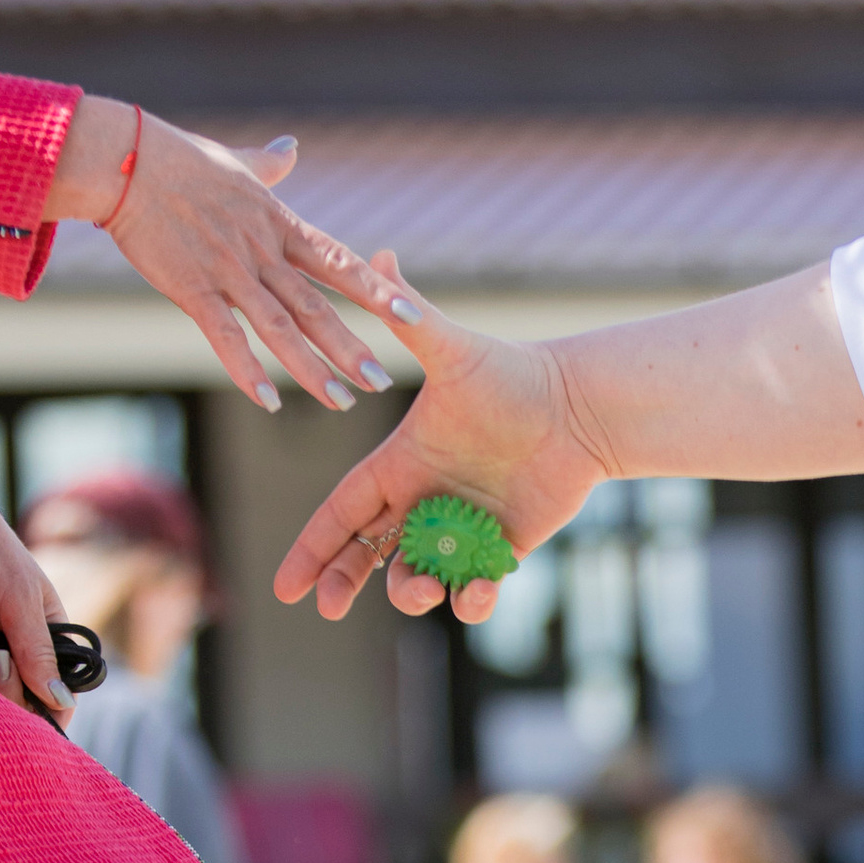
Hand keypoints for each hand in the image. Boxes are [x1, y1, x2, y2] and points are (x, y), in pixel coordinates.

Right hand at [49, 97, 403, 415]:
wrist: (127, 162)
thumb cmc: (177, 160)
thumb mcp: (234, 162)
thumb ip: (268, 167)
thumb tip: (291, 149)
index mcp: (277, 223)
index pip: (337, 262)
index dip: (374, 291)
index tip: (408, 315)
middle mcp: (262, 251)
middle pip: (316, 306)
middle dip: (351, 347)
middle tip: (382, 382)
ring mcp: (229, 271)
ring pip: (280, 328)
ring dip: (311, 368)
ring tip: (341, 401)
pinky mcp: (193, 288)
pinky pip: (225, 336)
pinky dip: (247, 369)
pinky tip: (269, 400)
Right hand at [273, 261, 608, 626]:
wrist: (578, 407)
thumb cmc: (513, 374)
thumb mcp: (453, 350)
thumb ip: (410, 316)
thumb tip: (379, 254)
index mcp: (400, 463)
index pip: (342, 511)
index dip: (312, 547)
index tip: (285, 588)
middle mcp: (423, 500)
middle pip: (366, 554)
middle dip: (342, 581)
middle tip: (327, 608)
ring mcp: (459, 529)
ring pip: (415, 578)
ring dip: (409, 594)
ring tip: (425, 590)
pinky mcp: (499, 549)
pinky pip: (473, 591)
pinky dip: (470, 600)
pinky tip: (478, 591)